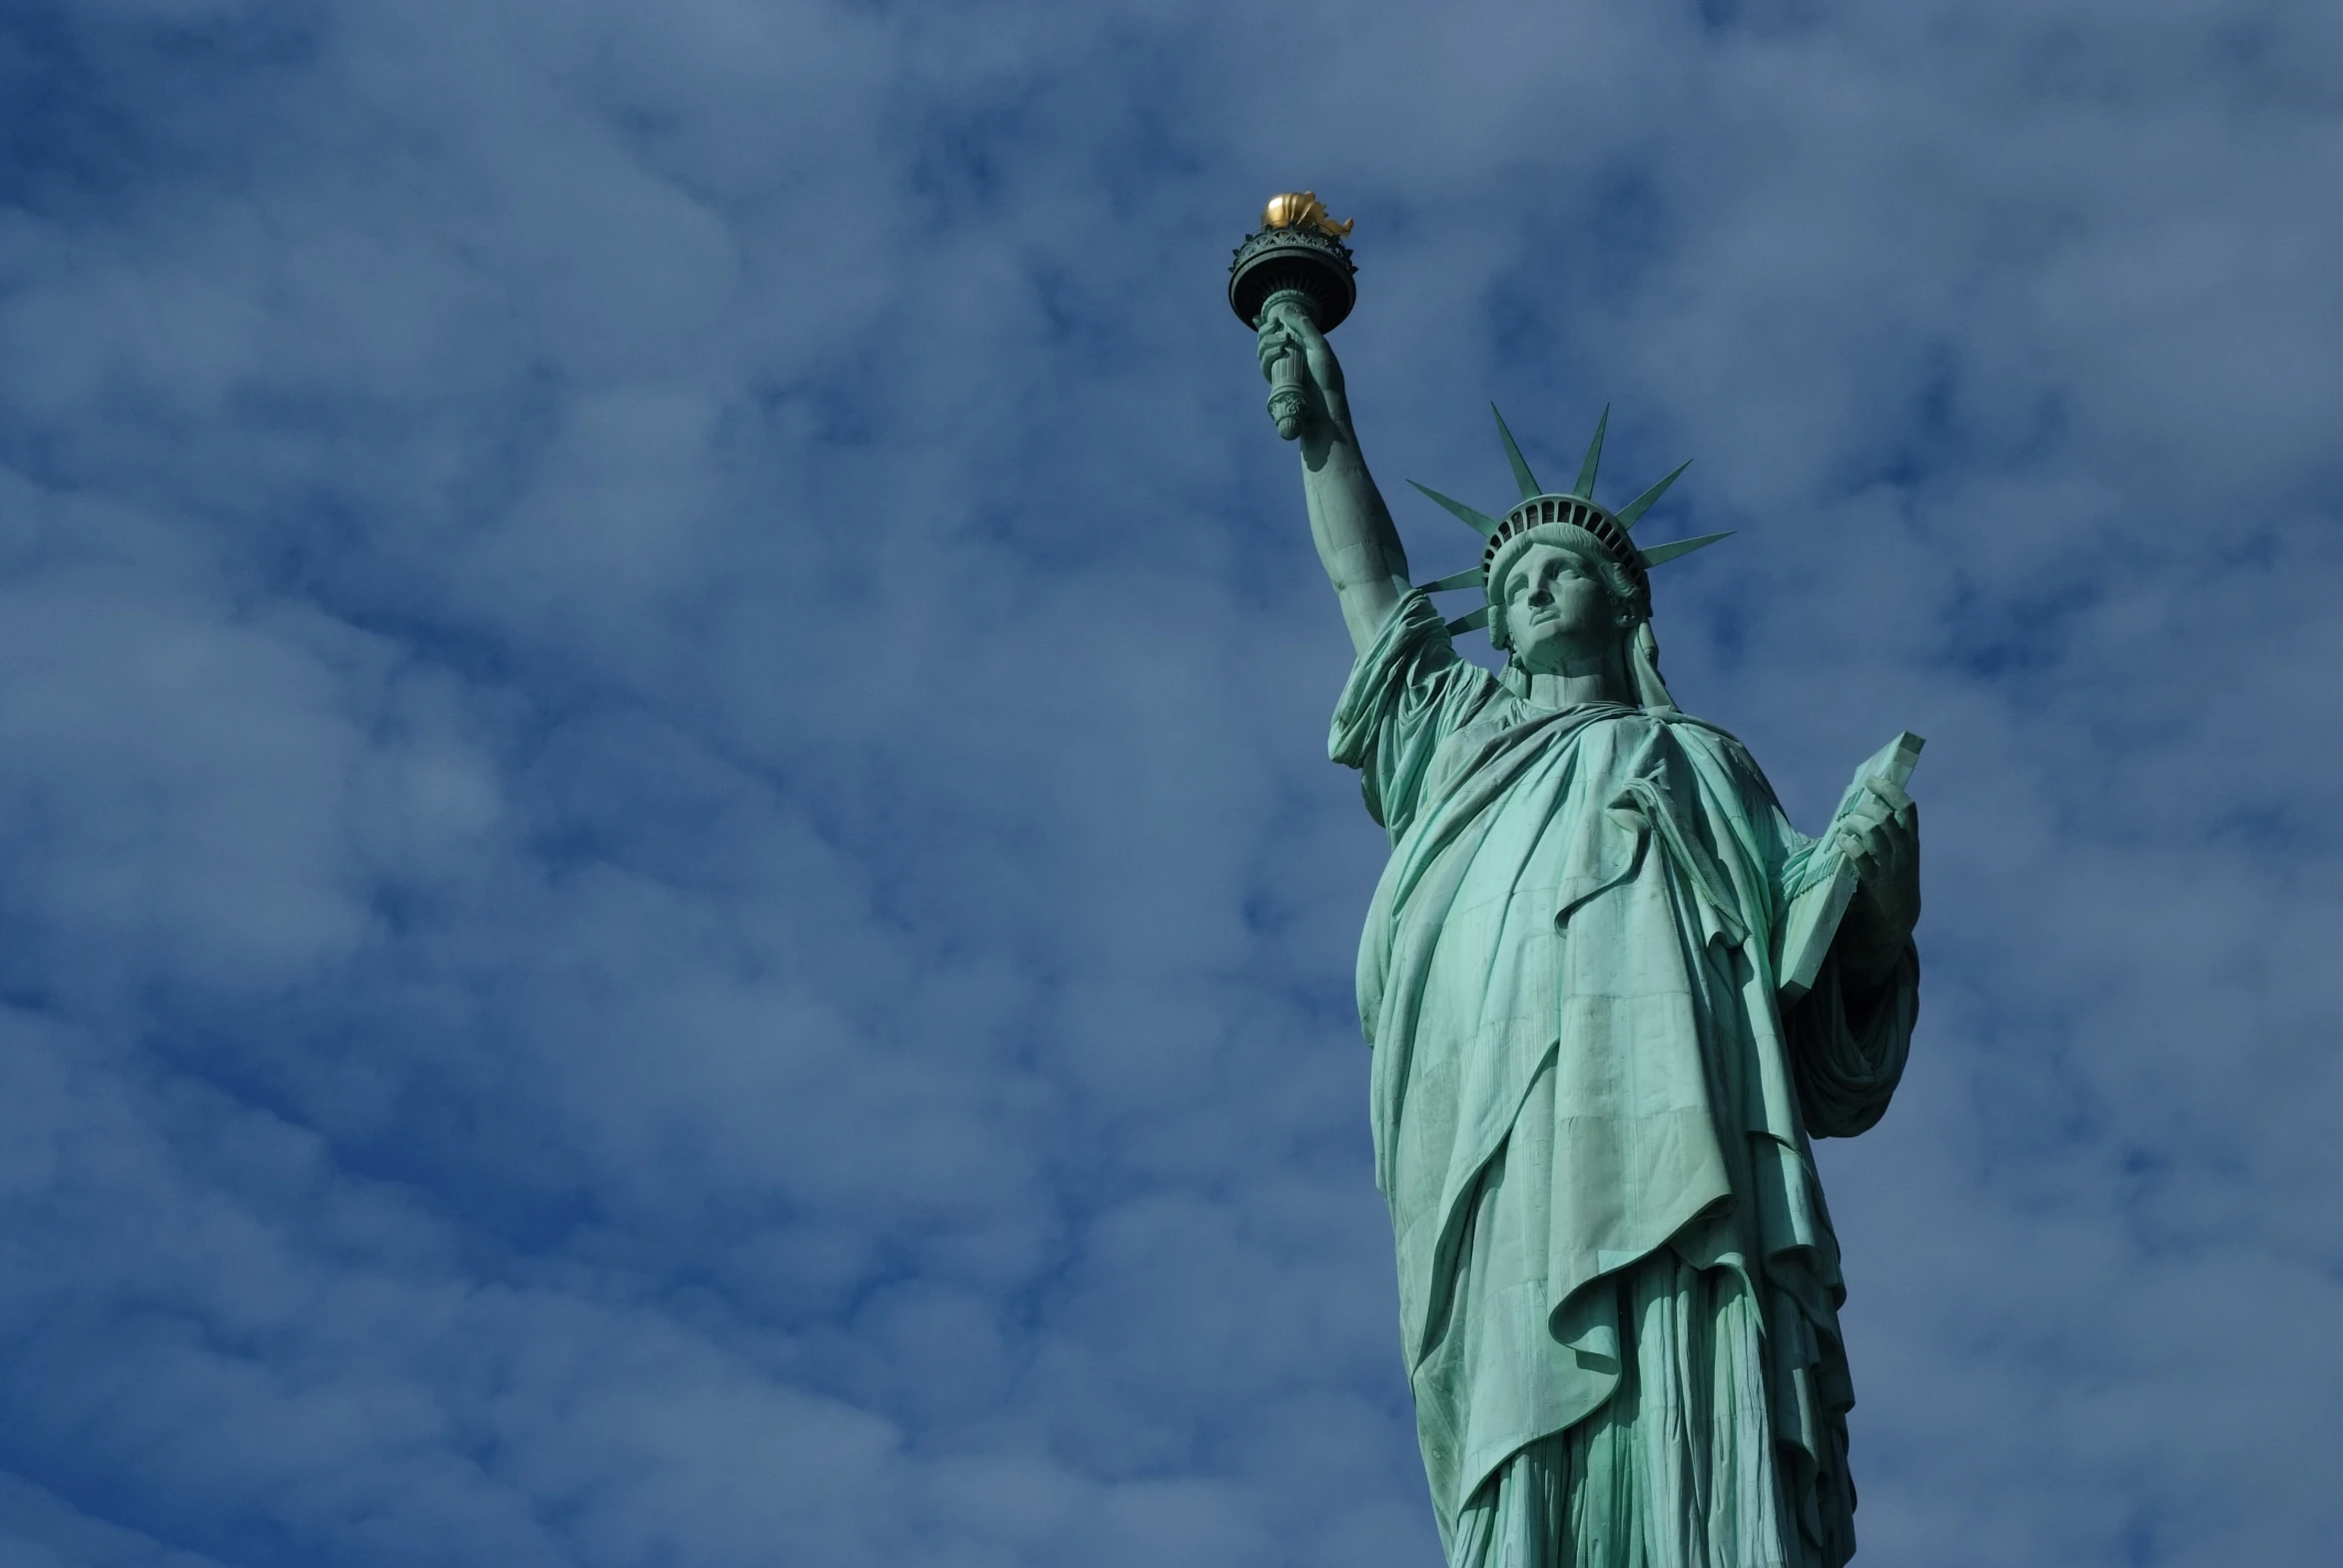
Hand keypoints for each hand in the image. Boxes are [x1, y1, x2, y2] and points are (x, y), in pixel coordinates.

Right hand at [1255, 299, 1350, 442]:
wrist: (1325, 406)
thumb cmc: (1327, 378)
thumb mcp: (1319, 346)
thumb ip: (1304, 326)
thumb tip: (1284, 310)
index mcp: (1300, 347)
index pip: (1280, 331)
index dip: (1269, 323)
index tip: (1267, 316)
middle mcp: (1288, 357)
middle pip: (1267, 339)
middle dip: (1267, 329)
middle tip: (1275, 324)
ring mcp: (1280, 369)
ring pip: (1262, 350)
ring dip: (1268, 340)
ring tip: (1284, 341)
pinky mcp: (1275, 381)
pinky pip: (1264, 365)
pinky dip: (1268, 354)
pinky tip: (1279, 351)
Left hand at [1831, 777, 1920, 993]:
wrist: (1898, 919)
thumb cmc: (1891, 879)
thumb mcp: (1898, 854)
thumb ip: (1887, 833)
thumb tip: (1865, 805)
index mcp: (1911, 841)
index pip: (1907, 808)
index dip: (1889, 790)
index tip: (1872, 780)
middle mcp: (1904, 851)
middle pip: (1886, 817)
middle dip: (1865, 808)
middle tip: (1853, 811)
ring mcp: (1891, 867)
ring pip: (1873, 832)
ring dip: (1854, 823)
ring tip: (1845, 825)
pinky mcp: (1875, 882)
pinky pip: (1861, 858)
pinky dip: (1848, 844)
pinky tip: (1841, 841)